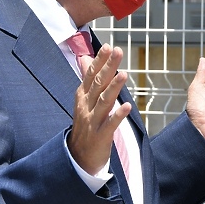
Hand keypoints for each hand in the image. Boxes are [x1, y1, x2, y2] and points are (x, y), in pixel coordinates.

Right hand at [67, 44, 130, 173]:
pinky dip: (118, 115)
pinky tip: (127, 106)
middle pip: (98, 84)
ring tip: (124, 74)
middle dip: (107, 67)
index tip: (108, 46)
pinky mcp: (100, 136)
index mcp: (82, 97)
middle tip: (117, 51)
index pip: (90, 75)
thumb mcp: (84, 101)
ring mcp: (92, 121)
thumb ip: (89, 80)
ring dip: (114, 87)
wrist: (77, 157)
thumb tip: (88, 59)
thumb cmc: (85, 125)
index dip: (99, 61)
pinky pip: (110, 124)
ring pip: (104, 101)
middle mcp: (86, 106)